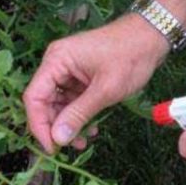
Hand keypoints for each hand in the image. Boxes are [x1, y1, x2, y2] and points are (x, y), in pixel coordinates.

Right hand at [24, 14, 168, 153]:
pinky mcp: (79, 76)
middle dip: (56, 127)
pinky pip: (72, 100)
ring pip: (58, 104)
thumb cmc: (130, 57)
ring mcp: (68, 70)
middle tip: (73, 146)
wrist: (151, 37)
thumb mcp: (105, 90)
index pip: (34, 97)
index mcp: (56, 61)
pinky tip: (91, 127)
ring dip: (69, 124)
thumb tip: (58, 139)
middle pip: (44, 102)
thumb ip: (79, 114)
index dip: (38, 125)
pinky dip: (79, 115)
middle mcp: (56, 64)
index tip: (51, 147)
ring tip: (85, 140)